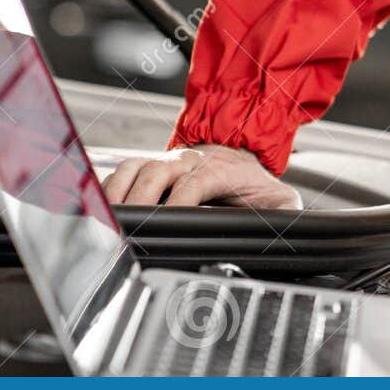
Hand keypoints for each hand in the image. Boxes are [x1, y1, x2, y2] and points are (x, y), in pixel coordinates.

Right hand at [102, 145, 300, 208]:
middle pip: (158, 171)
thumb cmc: (258, 187)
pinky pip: (122, 171)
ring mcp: (168, 161)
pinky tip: (102, 208)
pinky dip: (109, 187)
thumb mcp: (281, 202)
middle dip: (144, 199)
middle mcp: (191, 160)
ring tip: (109, 218)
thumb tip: (287, 230)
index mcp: (223, 168)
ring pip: (136, 167)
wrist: (243, 159)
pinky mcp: (149, 167)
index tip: (170, 220)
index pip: (197, 180)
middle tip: (131, 227)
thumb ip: (285, 214)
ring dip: (120, 192)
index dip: (182, 201)